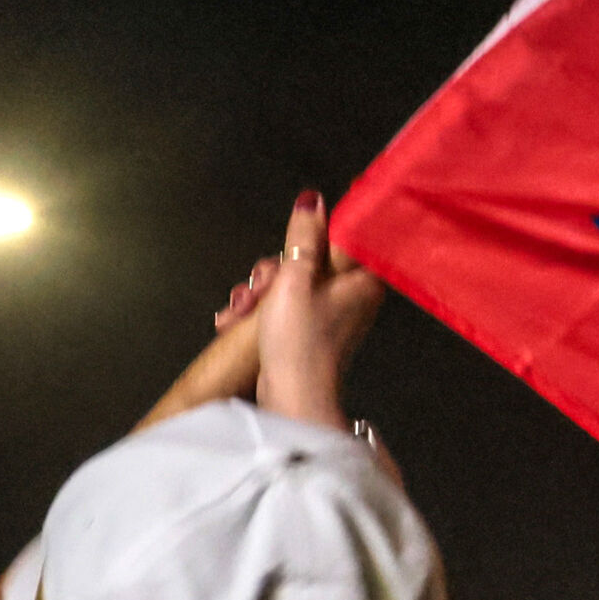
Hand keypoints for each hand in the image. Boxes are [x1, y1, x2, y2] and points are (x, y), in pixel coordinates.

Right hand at [254, 194, 381, 431]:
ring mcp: (330, 315)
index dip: (319, 228)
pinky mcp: (308, 332)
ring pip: (290, 282)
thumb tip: (314, 201)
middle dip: (274, 270)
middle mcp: (351, 295)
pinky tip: (237, 321)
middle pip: (309, 258)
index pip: (348, 234)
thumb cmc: (300, 343)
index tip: (299, 230)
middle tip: (262, 285)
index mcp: (361, 278)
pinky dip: (259, 311)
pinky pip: (282, 307)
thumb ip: (305, 235)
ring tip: (243, 309)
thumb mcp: (297, 277)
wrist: (291, 399)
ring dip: (259, 292)